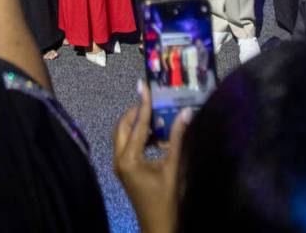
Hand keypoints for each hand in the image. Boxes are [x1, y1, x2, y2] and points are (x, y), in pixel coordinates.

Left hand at [113, 83, 190, 232]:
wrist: (159, 228)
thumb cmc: (167, 201)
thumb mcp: (174, 168)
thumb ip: (177, 139)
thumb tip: (185, 113)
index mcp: (128, 159)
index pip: (137, 125)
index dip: (144, 105)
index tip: (146, 87)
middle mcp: (119, 159)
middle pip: (123, 126)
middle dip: (137, 112)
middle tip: (153, 100)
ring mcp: (121, 166)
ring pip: (124, 135)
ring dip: (138, 124)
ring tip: (157, 114)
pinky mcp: (126, 170)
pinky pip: (129, 145)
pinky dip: (140, 136)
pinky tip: (157, 135)